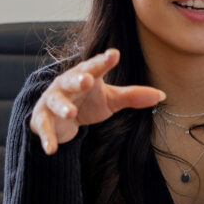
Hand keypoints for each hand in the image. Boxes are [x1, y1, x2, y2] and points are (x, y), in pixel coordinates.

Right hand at [30, 48, 164, 154]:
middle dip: (78, 79)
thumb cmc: (87, 101)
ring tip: (71, 113)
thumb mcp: (110, 99)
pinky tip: (51, 149)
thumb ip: (133, 96)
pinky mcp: (42, 118)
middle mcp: (67, 84)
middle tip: (87, 80)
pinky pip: (44, 127)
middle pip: (71, 79)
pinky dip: (47, 138)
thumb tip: (162, 95)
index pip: (95, 66)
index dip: (103, 61)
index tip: (114, 54)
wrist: (57, 116)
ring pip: (56, 101)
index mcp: (86, 75)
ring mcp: (52, 100)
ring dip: (62, 107)